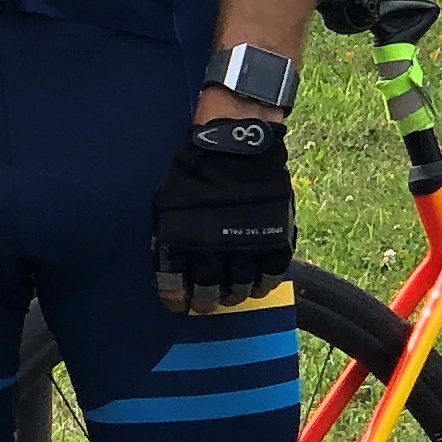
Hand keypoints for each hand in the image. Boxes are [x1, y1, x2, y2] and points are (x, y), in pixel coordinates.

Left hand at [151, 117, 295, 314]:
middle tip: (206, 304)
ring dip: (234, 295)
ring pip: (241, 286)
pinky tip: (258, 285)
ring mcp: (246, 242)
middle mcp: (212, 245)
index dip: (175, 297)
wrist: (236, 138)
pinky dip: (265, 285)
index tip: (178, 304)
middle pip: (210, 290)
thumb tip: (171, 262)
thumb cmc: (197, 166)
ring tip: (232, 295)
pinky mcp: (274, 236)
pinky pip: (272, 273)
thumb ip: (170, 232)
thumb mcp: (168, 199)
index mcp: (181, 236)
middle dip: (205, 302)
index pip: (174, 281)